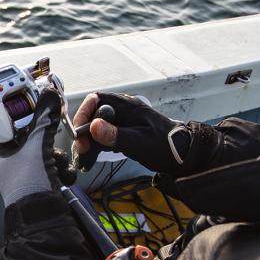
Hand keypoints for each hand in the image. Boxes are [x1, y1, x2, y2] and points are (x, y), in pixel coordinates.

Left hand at [0, 87, 75, 206]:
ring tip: (53, 166)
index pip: (8, 124)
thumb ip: (44, 120)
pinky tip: (59, 175)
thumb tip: (50, 97)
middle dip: (46, 141)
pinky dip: (59, 168)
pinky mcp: (40, 180)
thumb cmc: (27, 185)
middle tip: (48, 143)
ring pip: (44, 150)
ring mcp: (25, 171)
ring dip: (54, 157)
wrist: (42, 216)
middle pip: (31, 137)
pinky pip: (52, 164)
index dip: (23, 116)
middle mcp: (9, 161)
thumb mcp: (36, 146)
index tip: (37, 108)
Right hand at [73, 92, 189, 172]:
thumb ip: (116, 135)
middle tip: (81, 149)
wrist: (182, 156)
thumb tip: (94, 126)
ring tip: (83, 157)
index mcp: (127, 106)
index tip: (78, 131)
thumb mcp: (140, 142)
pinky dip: (94, 148)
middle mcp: (121, 112)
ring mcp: (121, 123)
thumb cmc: (164, 145)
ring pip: (95, 128)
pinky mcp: (121, 135)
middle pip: (93, 115)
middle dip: (83, 132)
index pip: (96, 99)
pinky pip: (102, 138)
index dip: (84, 112)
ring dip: (87, 142)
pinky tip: (90, 160)